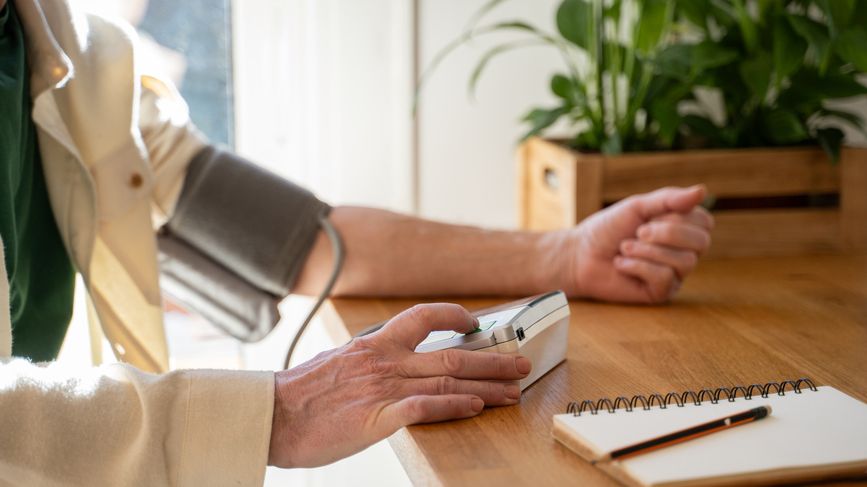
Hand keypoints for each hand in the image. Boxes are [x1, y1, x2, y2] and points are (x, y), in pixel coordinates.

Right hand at [268, 303, 531, 467]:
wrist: (271, 415)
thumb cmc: (299, 395)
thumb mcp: (335, 364)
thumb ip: (365, 360)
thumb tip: (380, 361)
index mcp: (374, 345)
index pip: (422, 317)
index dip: (454, 316)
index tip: (476, 323)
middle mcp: (385, 360)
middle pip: (451, 353)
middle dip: (492, 359)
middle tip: (521, 363)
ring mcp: (383, 387)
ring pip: (447, 379)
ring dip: (486, 386)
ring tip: (513, 391)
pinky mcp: (377, 417)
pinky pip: (424, 407)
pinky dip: (453, 406)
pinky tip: (475, 408)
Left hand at [553, 185, 713, 302]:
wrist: (580, 255)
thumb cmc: (608, 229)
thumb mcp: (637, 207)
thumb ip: (669, 199)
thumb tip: (702, 191)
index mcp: (682, 229)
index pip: (704, 222)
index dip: (679, 217)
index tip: (650, 216)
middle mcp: (684, 252)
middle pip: (701, 242)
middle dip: (666, 233)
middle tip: (638, 232)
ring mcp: (674, 274)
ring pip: (684, 261)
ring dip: (647, 251)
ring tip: (625, 248)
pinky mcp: (660, 293)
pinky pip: (664, 277)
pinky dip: (637, 266)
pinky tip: (621, 264)